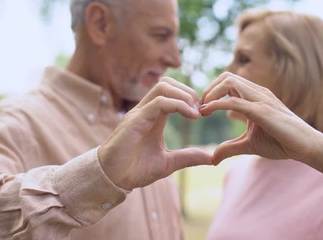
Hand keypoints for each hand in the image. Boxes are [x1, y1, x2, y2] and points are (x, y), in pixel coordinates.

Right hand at [98, 77, 212, 189]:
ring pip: (162, 87)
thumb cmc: (134, 169)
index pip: (172, 92)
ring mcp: (139, 113)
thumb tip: (211, 158)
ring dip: (184, 95)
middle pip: (167, 83)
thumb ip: (188, 157)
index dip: (190, 97)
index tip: (203, 113)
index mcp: (154, 117)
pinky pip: (158, 103)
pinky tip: (191, 116)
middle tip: (201, 110)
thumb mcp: (168, 163)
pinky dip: (178, 105)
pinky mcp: (135, 120)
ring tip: (196, 112)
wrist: (112, 180)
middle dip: (188, 92)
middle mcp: (146, 110)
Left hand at [200, 72, 322, 164]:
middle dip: (208, 89)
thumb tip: (212, 158)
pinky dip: (216, 104)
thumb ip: (230, 148)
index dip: (211, 92)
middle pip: (226, 76)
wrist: (306, 147)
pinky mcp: (262, 110)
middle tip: (199, 108)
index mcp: (255, 96)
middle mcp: (257, 93)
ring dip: (210, 93)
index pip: (228, 82)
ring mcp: (260, 99)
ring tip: (202, 110)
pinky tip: (207, 113)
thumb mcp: (249, 145)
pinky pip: (234, 101)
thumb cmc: (282, 142)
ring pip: (229, 81)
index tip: (201, 110)